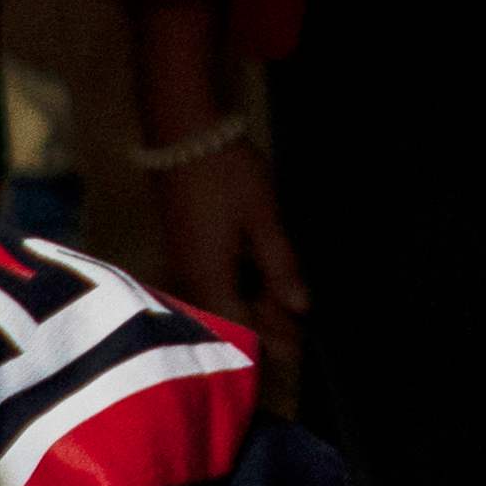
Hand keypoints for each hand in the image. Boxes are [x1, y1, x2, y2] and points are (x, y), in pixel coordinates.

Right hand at [145, 136, 309, 331]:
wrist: (184, 133)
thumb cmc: (226, 174)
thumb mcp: (263, 219)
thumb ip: (280, 266)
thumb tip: (300, 307)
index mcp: (210, 278)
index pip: (240, 331)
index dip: (271, 344)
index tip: (300, 352)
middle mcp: (191, 279)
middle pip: (229, 321)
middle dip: (265, 329)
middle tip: (301, 335)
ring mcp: (184, 264)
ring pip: (221, 302)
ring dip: (254, 309)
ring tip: (288, 310)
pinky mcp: (184, 249)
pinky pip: (213, 283)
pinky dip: (240, 289)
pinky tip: (262, 285)